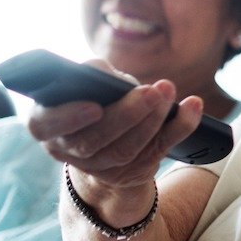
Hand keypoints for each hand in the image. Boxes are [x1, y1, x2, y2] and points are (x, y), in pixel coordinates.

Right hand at [26, 62, 202, 190]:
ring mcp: (102, 165)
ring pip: (126, 148)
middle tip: (150, 91)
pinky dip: (182, 124)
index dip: (69, 118)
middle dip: (126, 114)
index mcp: (46, 125)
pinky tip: (194, 105)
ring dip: (153, 118)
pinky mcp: (136, 168)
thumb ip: (90, 78)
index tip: (94, 107)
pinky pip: (161, 147)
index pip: (46, 126)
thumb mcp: (84, 85)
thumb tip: (104, 73)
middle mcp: (69, 149)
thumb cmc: (90, 99)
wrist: (103, 145)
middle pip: (95, 140)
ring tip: (168, 91)